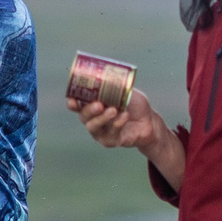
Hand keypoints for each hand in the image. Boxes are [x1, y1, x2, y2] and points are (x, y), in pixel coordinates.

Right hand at [70, 86, 184, 178]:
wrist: (149, 120)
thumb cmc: (134, 104)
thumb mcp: (125, 90)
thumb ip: (115, 87)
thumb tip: (108, 80)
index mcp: (92, 105)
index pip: (77, 105)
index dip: (72, 103)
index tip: (73, 100)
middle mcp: (93, 119)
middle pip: (83, 116)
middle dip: (89, 110)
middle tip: (99, 104)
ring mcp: (100, 131)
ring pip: (93, 127)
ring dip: (102, 118)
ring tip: (113, 110)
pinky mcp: (110, 141)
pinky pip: (109, 134)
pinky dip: (117, 124)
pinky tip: (125, 116)